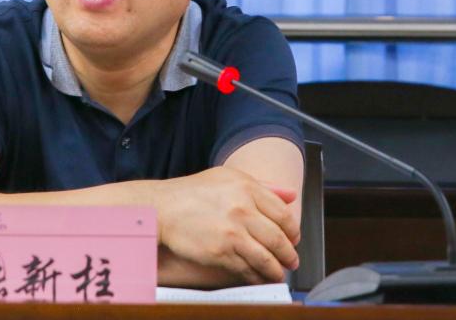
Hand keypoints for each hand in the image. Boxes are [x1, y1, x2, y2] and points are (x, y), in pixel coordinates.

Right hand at [154, 167, 300, 283]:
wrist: (162, 208)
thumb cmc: (193, 192)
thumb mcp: (227, 177)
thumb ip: (263, 186)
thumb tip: (291, 195)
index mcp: (247, 188)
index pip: (283, 214)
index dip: (293, 231)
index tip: (294, 238)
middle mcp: (242, 209)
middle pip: (279, 239)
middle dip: (289, 254)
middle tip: (291, 260)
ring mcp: (232, 232)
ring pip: (267, 259)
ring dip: (276, 270)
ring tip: (278, 273)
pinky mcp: (220, 252)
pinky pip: (247, 270)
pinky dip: (257, 277)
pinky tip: (258, 277)